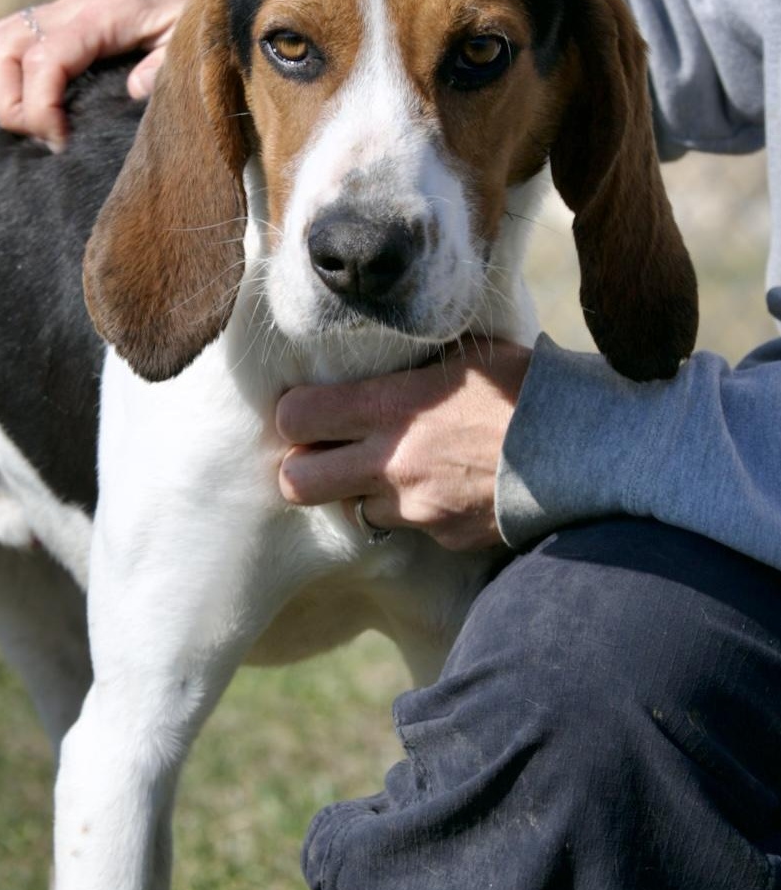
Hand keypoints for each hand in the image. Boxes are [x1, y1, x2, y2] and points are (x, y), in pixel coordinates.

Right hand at [0, 0, 191, 148]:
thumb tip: (131, 91)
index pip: (44, 59)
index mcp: (105, 11)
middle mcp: (77, 3)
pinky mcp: (66, 20)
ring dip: (7, 90)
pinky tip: (48, 110)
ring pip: (1, 41)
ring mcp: (68, 8)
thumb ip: (163, 69)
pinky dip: (18, 81)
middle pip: (4, 44)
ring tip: (43, 125)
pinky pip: (17, 45)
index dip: (41, 109)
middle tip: (47, 137)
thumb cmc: (209, 27)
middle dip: (12, 102)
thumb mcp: (194, 51)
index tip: (61, 143)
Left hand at [276, 340, 532, 551]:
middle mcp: (392, 461)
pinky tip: (451, 488)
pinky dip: (420, 513)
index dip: (294, 415)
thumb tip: (378, 352)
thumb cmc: (531, 387)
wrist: (594, 450)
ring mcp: (417, 506)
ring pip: (354, 509)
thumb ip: (410, 365)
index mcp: (391, 407)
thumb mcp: (467, 354)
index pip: (295, 417)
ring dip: (366, 492)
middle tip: (325, 453)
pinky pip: (412, 529)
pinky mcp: (445, 537)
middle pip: (296, 481)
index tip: (311, 410)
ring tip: (403, 468)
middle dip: (303, 468)